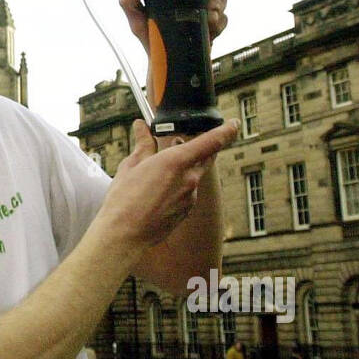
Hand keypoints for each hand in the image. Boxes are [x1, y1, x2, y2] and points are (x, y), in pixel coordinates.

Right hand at [96, 118, 239, 251]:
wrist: (125, 234)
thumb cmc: (124, 200)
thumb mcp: (131, 165)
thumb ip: (142, 144)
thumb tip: (142, 128)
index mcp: (176, 161)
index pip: (211, 141)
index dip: (226, 130)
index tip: (234, 123)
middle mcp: (189, 178)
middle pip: (207, 157)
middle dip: (202, 147)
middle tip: (181, 142)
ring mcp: (190, 197)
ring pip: (194, 175)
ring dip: (183, 169)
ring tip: (157, 173)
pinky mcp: (187, 211)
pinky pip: (188, 192)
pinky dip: (177, 186)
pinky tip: (157, 192)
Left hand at [120, 0, 226, 53]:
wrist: (165, 63)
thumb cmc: (149, 37)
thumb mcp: (134, 18)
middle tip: (204, 6)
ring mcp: (204, 8)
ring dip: (215, 9)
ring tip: (206, 20)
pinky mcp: (215, 23)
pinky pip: (225, 18)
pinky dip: (219, 25)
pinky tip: (208, 31)